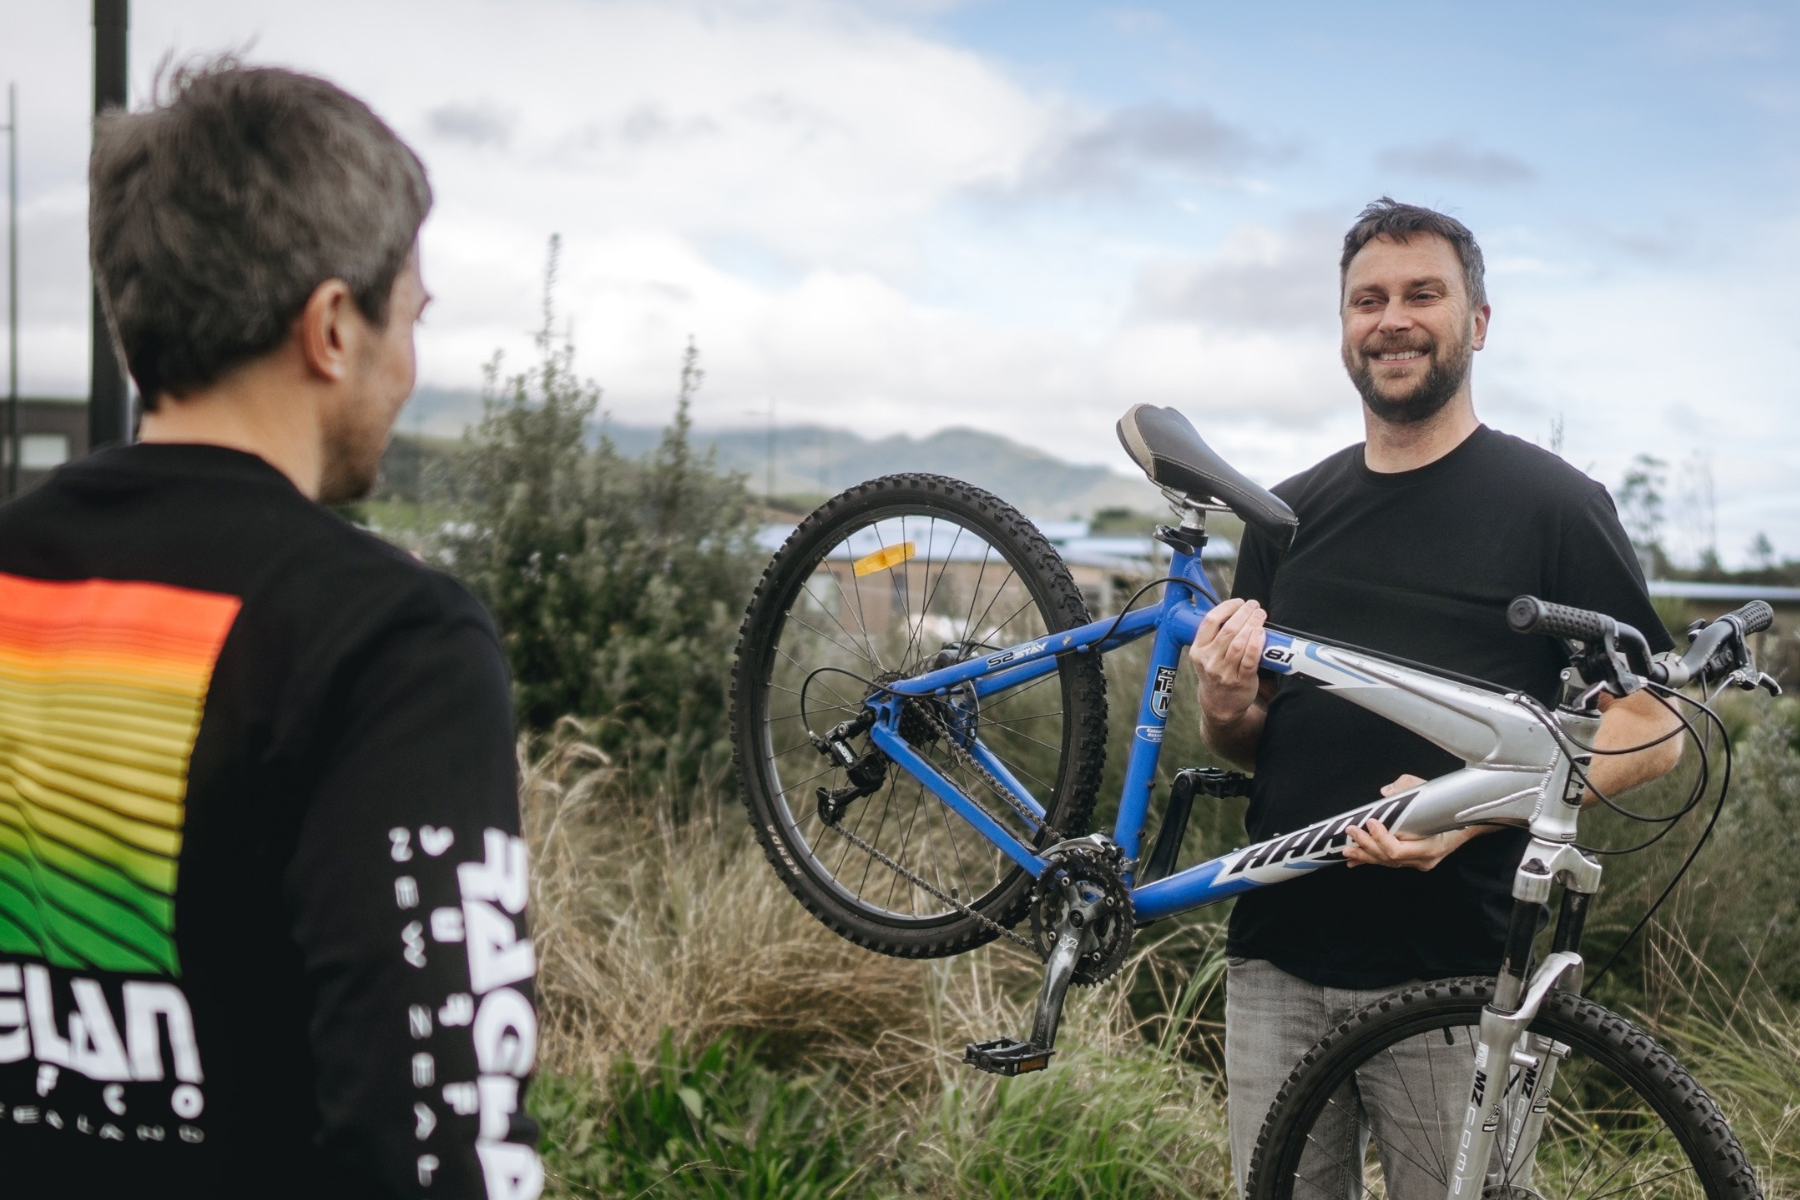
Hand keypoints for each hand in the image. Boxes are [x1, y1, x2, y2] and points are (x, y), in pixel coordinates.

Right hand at [1190, 599, 1266, 726]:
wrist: (1220, 705)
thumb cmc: (1216, 674)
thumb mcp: (1205, 656)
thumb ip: (1214, 636)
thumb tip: (1235, 611)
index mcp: (1198, 650)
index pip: (1210, 621)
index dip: (1226, 608)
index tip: (1238, 602)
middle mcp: (1209, 661)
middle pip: (1228, 630)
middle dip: (1244, 613)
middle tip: (1255, 606)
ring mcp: (1224, 672)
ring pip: (1239, 643)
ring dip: (1252, 625)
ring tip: (1260, 615)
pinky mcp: (1241, 681)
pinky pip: (1250, 659)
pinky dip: (1256, 644)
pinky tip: (1262, 633)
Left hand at [1343, 775, 1476, 870]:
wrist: (1469, 824)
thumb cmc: (1449, 807)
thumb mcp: (1429, 791)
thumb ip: (1407, 788)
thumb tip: (1386, 792)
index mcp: (1431, 845)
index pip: (1399, 849)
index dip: (1381, 838)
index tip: (1370, 822)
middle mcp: (1425, 859)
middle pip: (1390, 858)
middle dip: (1367, 845)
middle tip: (1351, 832)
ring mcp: (1419, 862)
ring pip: (1388, 862)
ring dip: (1366, 855)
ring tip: (1348, 849)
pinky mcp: (1413, 861)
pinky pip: (1390, 862)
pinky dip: (1372, 859)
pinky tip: (1356, 860)